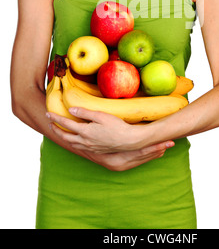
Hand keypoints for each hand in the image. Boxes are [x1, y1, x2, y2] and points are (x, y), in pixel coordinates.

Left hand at [46, 108, 174, 170]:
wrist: (129, 141)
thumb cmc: (117, 126)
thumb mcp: (101, 115)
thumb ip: (85, 112)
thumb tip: (71, 109)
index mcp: (85, 131)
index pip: (66, 124)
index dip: (56, 118)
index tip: (48, 114)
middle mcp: (85, 141)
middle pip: (65, 136)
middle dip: (56, 130)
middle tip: (50, 123)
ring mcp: (90, 147)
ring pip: (71, 144)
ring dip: (63, 137)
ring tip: (59, 132)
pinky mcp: (95, 150)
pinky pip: (79, 147)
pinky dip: (72, 143)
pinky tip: (75, 141)